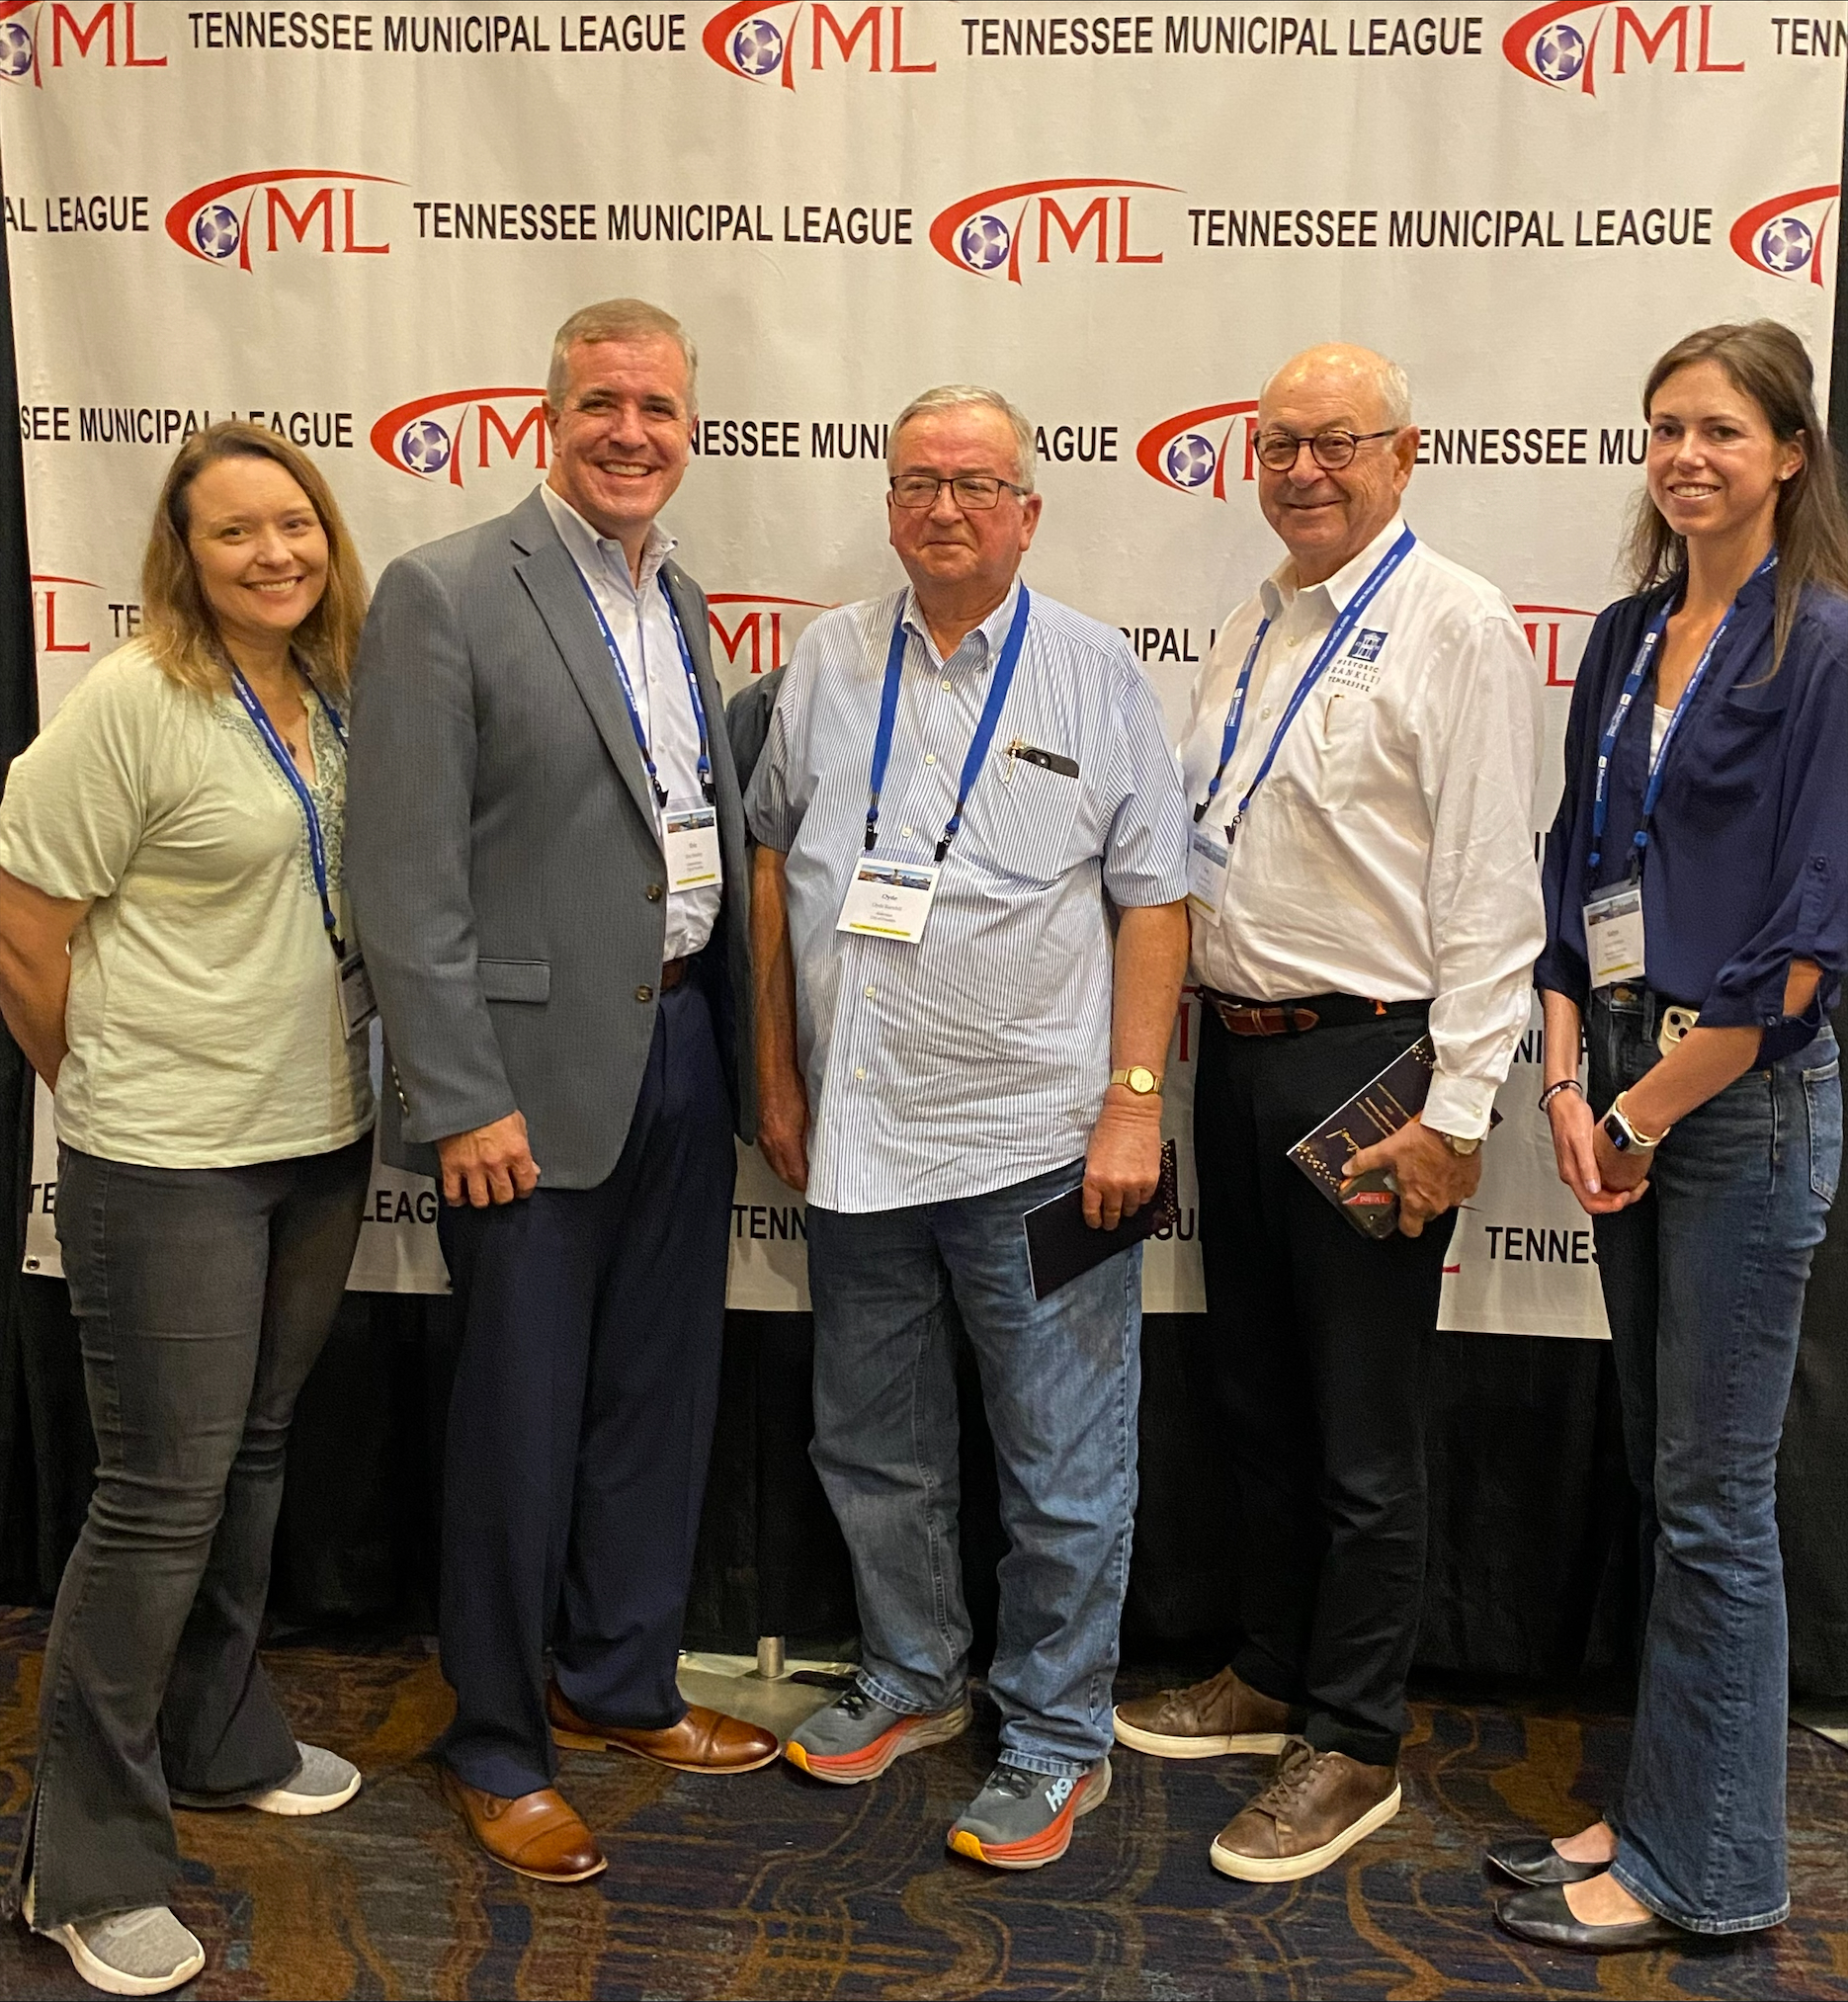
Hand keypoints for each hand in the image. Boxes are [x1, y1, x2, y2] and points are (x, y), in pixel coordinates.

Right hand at [436, 1111, 540, 1207]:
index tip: (520, 1188)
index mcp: (516, 1152)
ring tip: (482, 1192)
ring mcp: (473, 1167)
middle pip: (503, 1196)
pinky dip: (457, 1199)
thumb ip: (525, 1150)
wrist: (463, 1097)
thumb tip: (533, 1170)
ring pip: (480, 1200)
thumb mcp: (518, 1125)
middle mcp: (496, 1163)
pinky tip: (461, 1196)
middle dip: (503, 1195)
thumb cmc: (492, 1107)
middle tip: (500, 1189)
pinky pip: (453, 1193)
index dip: (524, 1189)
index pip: (526, 1184)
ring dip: (482, 1199)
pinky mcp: (451, 1166)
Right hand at [758, 1070, 809, 1192]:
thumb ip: (811, 1136)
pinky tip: (785, 1159)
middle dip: (795, 1182)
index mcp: (785, 1140)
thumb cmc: (791, 1086)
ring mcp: (763, 1137)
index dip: (805, 1183)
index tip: (815, 1186)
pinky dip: (778, 1161)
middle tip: (808, 1185)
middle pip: (783, 1173)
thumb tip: (817, 1150)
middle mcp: (771, 1142)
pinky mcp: (759, 1130)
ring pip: (774, 1165)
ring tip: (799, 1176)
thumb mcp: (809, 1114)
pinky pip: (768, 1154)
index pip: (795, 1173)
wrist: (771, 1069)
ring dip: (786, 1173)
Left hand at [1083, 1086, 1162, 1229]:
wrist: (1131, 1113)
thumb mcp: (1091, 1156)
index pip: (1092, 1211)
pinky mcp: (1150, 1179)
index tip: (1096, 1223)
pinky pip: (1145, 1198)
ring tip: (1124, 1206)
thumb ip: (1094, 1179)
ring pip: (1131, 1209)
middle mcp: (1114, 1184)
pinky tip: (1137, 1192)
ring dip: (1127, 1209)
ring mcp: (1134, 1183)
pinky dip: (1141, 1198)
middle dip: (1110, 1221)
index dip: (1094, 1220)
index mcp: (1094, 1178)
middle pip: (1113, 1214)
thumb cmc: (1109, 1128)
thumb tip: (1097, 1197)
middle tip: (1110, 1223)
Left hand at [1343, 1118, 1479, 1237]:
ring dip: (1437, 1190)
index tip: (1400, 1213)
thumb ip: (1365, 1162)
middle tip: (1412, 1183)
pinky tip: (1445, 1165)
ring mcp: (1456, 1194)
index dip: (1404, 1223)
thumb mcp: (1388, 1150)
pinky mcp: (1471, 1183)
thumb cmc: (1424, 1141)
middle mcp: (1438, 1203)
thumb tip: (1349, 1168)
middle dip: (1419, 1202)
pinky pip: (1460, 1189)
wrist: (1454, 1127)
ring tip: (1429, 1170)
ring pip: (1444, 1201)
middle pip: (1427, 1214)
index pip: (1410, 1229)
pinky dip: (1453, 1181)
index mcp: (1417, 1201)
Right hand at [1548, 1089, 1648, 1213]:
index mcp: (1571, 1173)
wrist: (1563, 1102)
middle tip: (1637, 1190)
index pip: (1590, 1203)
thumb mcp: (1581, 1140)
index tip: (1627, 1195)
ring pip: (1599, 1193)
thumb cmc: (1570, 1117)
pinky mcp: (1584, 1163)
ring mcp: (1578, 1170)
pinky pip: (1600, 1182)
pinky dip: (1614, 1184)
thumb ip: (1586, 1166)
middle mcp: (1573, 1175)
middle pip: (1596, 1201)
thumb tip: (1593, 1188)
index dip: (1611, 1205)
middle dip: (1618, 1201)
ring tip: (1636, 1184)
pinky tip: (1625, 1176)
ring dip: (1617, 1194)